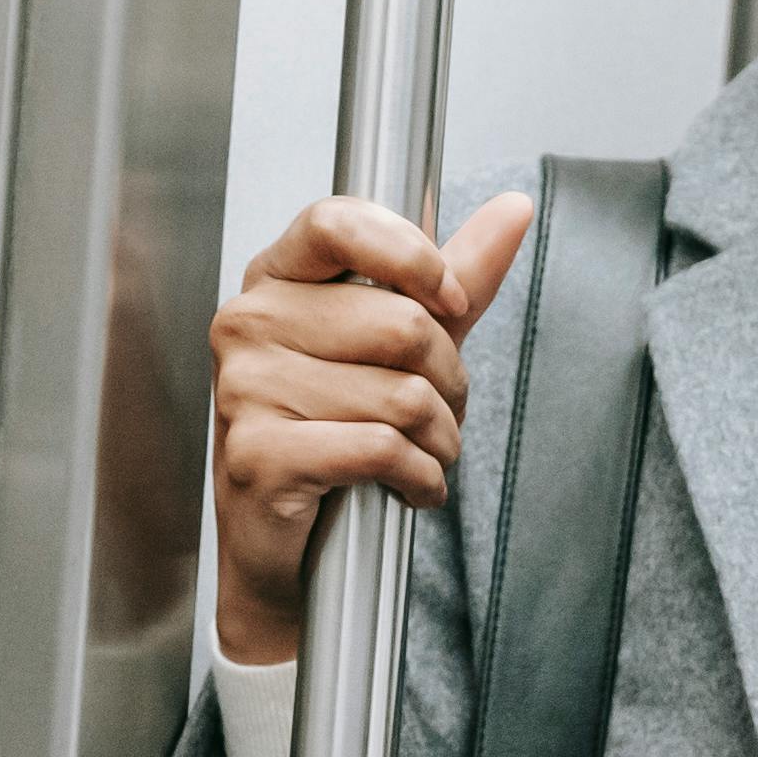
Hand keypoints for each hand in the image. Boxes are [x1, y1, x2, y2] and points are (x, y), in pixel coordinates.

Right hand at [205, 191, 533, 665]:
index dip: (413, 257)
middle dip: (448, 380)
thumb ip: (453, 278)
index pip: (338, 222)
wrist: (285, 547)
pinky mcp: (258, 454)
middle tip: (440, 412)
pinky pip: (381, 449)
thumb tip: (513, 209)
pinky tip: (409, 486)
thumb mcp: (398, 346)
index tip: (450, 300)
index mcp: (274, 280)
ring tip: (422, 454)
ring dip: (439, 439)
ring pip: (400, 396)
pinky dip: (420, 478)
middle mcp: (247, 325)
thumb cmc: (334, 436)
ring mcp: (244, 390)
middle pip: (398, 322)